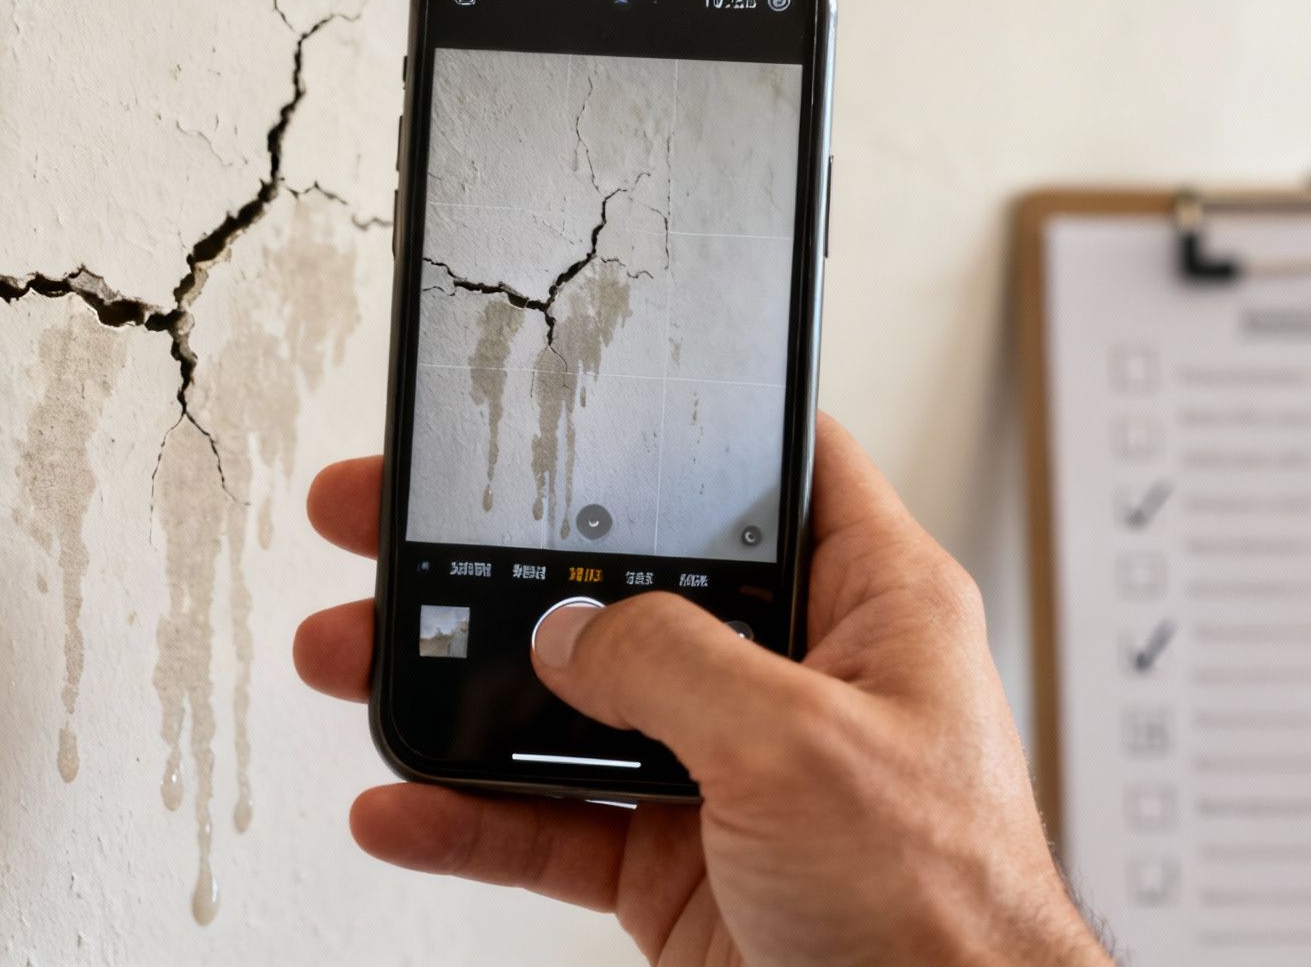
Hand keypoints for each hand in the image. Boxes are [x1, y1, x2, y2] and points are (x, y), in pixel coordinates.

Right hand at [296, 415, 1110, 966]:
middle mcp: (800, 678)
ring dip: (464, 687)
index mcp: (874, 606)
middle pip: (636, 587)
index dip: (684, 426)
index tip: (582, 398)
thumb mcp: (805, 745)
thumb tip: (573, 628)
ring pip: (577, 707)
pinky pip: (558, 824)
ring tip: (360, 655)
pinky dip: (474, 819)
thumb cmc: (950, 910)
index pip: (776, 471)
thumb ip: (676, 664)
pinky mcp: (684, 866)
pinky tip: (405, 804)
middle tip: (400, 520)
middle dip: (512, 560)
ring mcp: (734, 774)